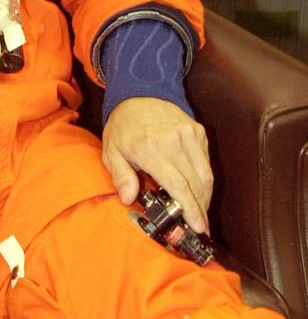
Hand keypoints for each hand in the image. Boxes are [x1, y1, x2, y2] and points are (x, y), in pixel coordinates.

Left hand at [102, 97, 212, 233]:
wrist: (140, 91)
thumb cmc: (123, 125)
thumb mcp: (111, 150)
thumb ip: (120, 175)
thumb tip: (128, 199)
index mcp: (150, 149)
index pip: (178, 184)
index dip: (190, 208)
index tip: (198, 226)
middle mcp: (173, 142)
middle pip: (196, 183)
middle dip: (200, 209)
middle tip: (200, 227)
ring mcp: (189, 135)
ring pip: (205, 174)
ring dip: (205, 197)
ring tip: (200, 213)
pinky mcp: (198, 132)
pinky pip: (206, 162)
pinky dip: (205, 179)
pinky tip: (198, 191)